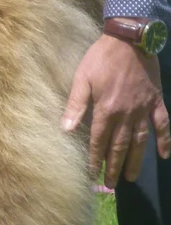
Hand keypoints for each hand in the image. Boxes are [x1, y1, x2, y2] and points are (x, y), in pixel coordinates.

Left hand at [62, 32, 170, 187]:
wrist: (130, 40)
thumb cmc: (101, 58)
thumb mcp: (81, 79)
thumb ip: (75, 105)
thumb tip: (64, 129)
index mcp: (105, 110)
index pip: (98, 141)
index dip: (94, 159)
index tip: (91, 174)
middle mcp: (126, 114)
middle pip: (119, 146)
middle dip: (114, 166)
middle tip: (111, 184)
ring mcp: (143, 109)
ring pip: (140, 141)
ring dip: (136, 160)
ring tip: (132, 178)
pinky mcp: (156, 101)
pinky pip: (163, 124)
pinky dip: (165, 140)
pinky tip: (165, 155)